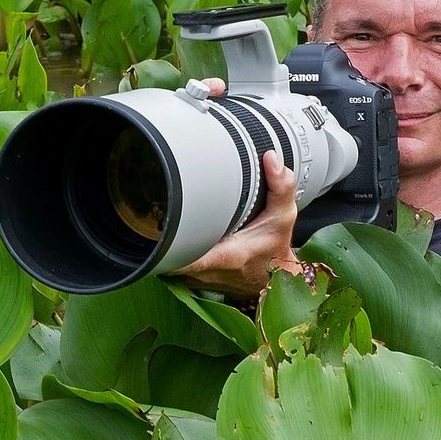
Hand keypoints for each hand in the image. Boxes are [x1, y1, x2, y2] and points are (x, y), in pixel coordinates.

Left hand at [164, 78, 302, 297]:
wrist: (276, 280)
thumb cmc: (275, 246)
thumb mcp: (284, 215)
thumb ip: (281, 186)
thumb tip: (271, 157)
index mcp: (225, 257)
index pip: (183, 256)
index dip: (165, 243)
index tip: (156, 223)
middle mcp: (206, 273)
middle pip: (166, 253)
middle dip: (161, 232)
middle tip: (161, 206)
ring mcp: (196, 281)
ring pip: (166, 260)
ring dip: (165, 242)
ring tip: (167, 218)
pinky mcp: (192, 282)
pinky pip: (171, 265)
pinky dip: (172, 251)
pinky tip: (176, 234)